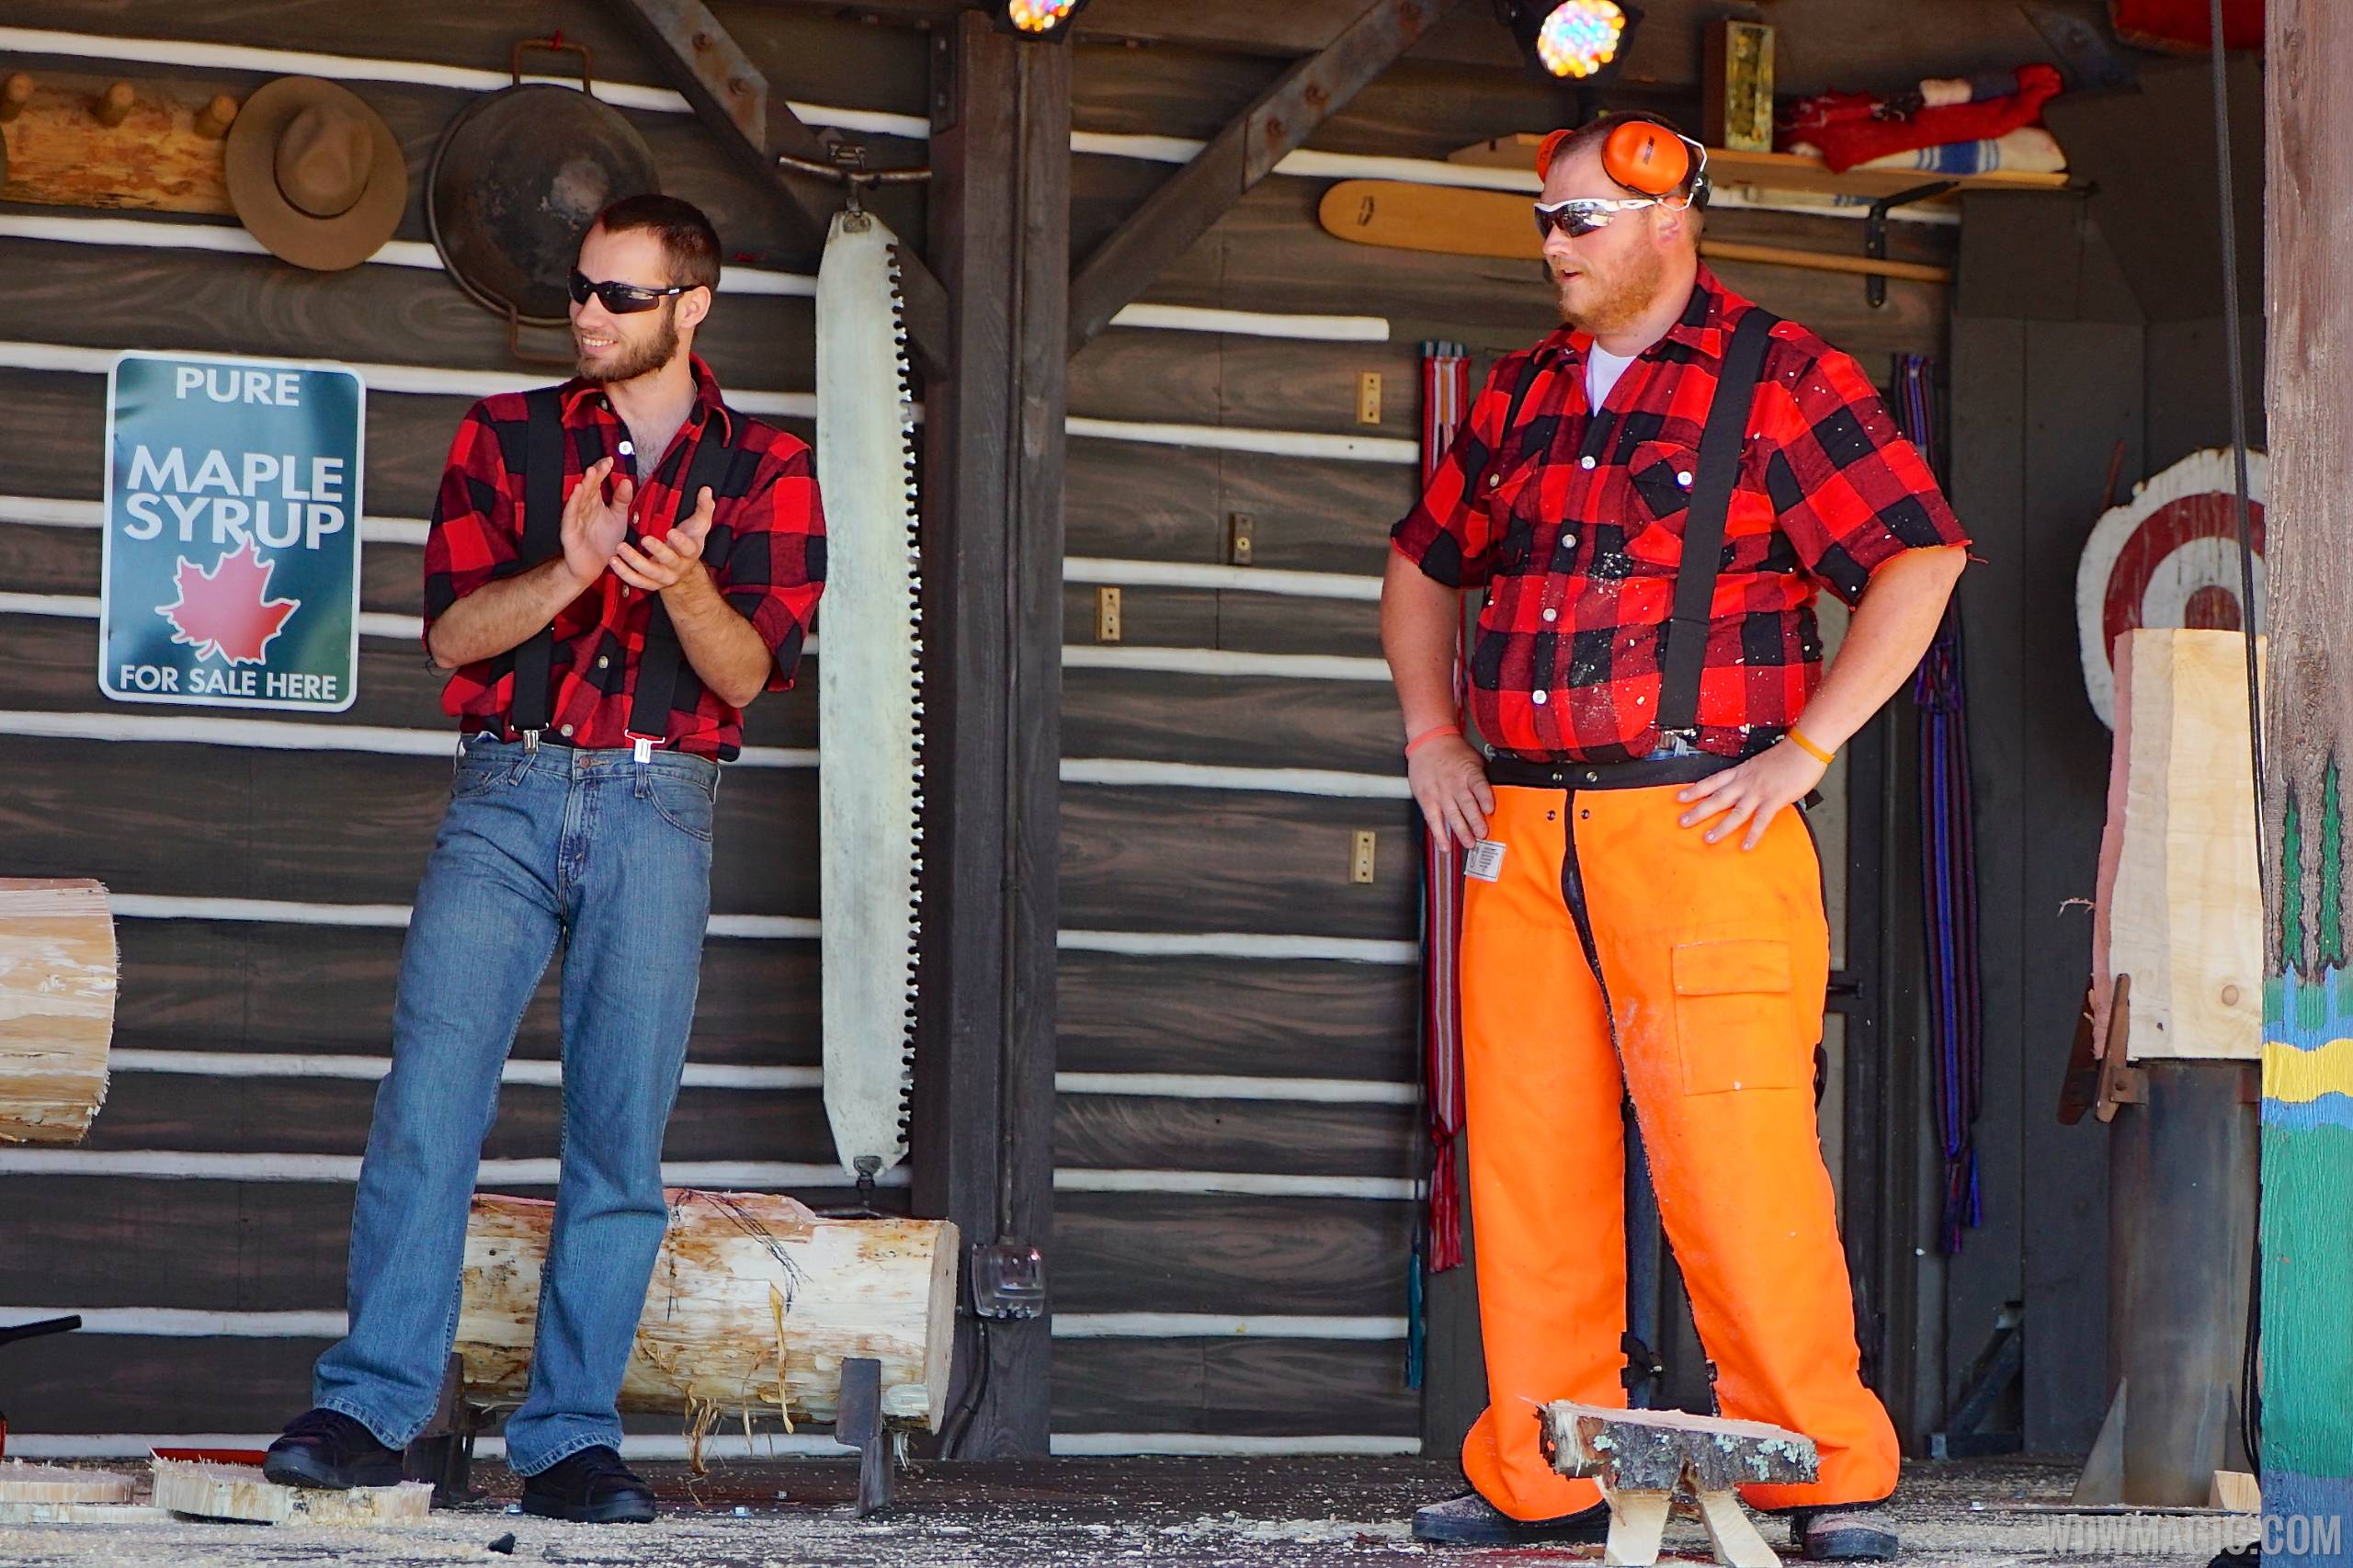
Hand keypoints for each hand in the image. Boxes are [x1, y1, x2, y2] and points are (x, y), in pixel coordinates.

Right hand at [560, 457, 631, 587]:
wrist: (593, 567)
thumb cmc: (604, 543)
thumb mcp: (619, 519)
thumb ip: (622, 501)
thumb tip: (627, 481)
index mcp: (596, 503)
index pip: (598, 483)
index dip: (602, 471)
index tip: (610, 460)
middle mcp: (585, 508)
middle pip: (589, 488)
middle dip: (594, 475)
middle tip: (602, 465)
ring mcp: (576, 518)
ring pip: (579, 498)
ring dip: (584, 485)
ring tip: (590, 473)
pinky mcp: (570, 530)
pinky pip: (571, 514)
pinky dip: (574, 502)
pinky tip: (578, 491)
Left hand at [613, 487, 715, 594]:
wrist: (684, 570)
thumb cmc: (689, 542)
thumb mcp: (699, 526)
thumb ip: (703, 507)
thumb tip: (706, 490)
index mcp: (690, 552)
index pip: (688, 548)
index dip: (681, 542)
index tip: (671, 531)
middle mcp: (677, 566)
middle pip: (669, 561)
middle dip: (657, 550)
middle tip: (644, 538)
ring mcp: (663, 577)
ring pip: (649, 573)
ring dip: (634, 562)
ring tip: (620, 548)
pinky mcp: (650, 583)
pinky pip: (636, 581)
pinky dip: (624, 573)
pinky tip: (614, 561)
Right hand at [1408, 734, 1494, 849]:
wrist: (1429, 742)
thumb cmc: (1454, 752)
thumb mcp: (1475, 760)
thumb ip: (1484, 779)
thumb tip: (1503, 794)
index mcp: (1469, 772)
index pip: (1478, 785)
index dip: (1484, 797)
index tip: (1490, 809)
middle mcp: (1454, 783)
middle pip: (1466, 804)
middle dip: (1475, 820)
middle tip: (1482, 834)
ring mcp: (1440, 793)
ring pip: (1451, 814)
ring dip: (1461, 831)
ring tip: (1470, 843)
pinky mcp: (1427, 799)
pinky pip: (1434, 820)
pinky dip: (1439, 834)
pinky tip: (1446, 845)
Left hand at [1676, 739, 1827, 850]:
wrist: (1804, 749)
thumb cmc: (1786, 755)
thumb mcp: (1759, 763)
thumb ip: (1750, 776)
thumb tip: (1744, 787)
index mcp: (1741, 772)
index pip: (1712, 781)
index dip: (1695, 790)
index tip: (1680, 797)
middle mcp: (1746, 782)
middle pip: (1717, 798)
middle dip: (1698, 811)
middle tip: (1682, 822)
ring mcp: (1759, 791)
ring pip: (1735, 812)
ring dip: (1721, 827)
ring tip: (1708, 838)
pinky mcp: (1775, 799)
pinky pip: (1761, 820)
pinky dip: (1753, 834)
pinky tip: (1745, 846)